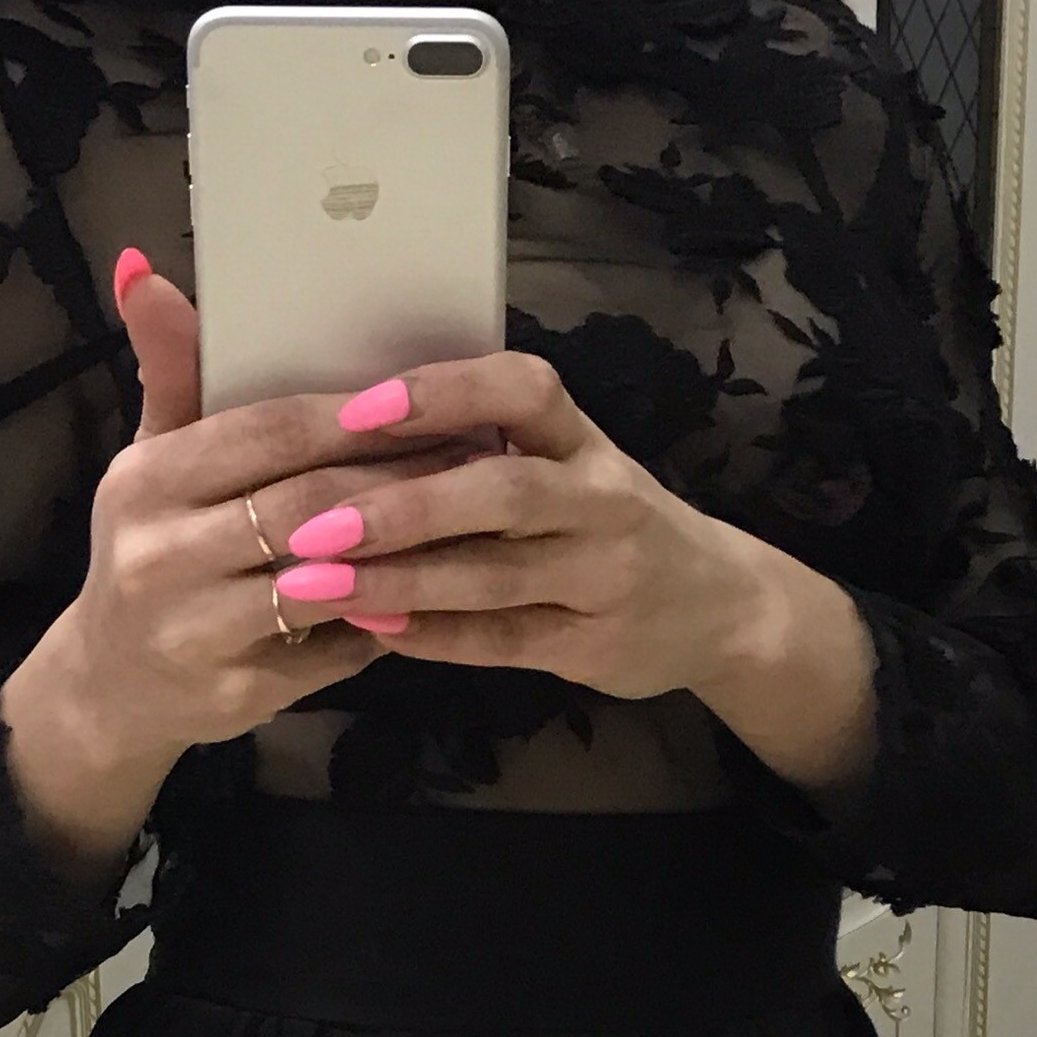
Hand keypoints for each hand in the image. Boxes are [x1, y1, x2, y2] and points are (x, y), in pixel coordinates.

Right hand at [48, 250, 503, 768]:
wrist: (109, 686)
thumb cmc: (154, 545)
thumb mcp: (152, 456)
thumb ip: (172, 367)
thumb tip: (143, 266)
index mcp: (147, 481)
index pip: (269, 433)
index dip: (353, 418)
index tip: (424, 401)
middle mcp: (160, 556)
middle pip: (309, 504)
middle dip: (399, 478)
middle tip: (475, 454)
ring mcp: (196, 632)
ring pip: (331, 578)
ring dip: (408, 548)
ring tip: (471, 516)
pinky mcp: (237, 695)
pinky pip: (336, 645)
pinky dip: (389, 613)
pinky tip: (438, 587)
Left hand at [258, 348, 772, 702]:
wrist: (718, 605)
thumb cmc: (604, 519)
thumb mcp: (568, 463)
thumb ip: (484, 445)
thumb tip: (347, 430)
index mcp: (583, 437)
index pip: (523, 390)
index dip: (444, 392)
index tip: (360, 407)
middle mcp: (602, 498)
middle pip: (505, 490)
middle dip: (406, 506)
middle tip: (317, 521)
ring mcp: (605, 575)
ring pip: (496, 575)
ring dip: (401, 578)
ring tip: (319, 583)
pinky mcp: (597, 646)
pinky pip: (505, 641)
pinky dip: (436, 636)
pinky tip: (375, 628)